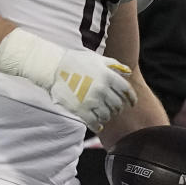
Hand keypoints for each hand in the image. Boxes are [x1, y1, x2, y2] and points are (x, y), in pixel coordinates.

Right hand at [0, 29, 137, 131]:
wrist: (54, 68)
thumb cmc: (76, 61)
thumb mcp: (97, 59)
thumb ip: (114, 65)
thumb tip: (128, 71)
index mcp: (108, 76)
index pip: (126, 90)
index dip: (131, 98)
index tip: (131, 103)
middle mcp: (102, 89)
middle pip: (118, 105)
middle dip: (118, 108)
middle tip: (115, 109)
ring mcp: (91, 100)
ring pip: (107, 115)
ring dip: (107, 116)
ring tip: (103, 114)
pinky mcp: (81, 110)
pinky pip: (95, 123)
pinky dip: (98, 125)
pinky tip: (98, 125)